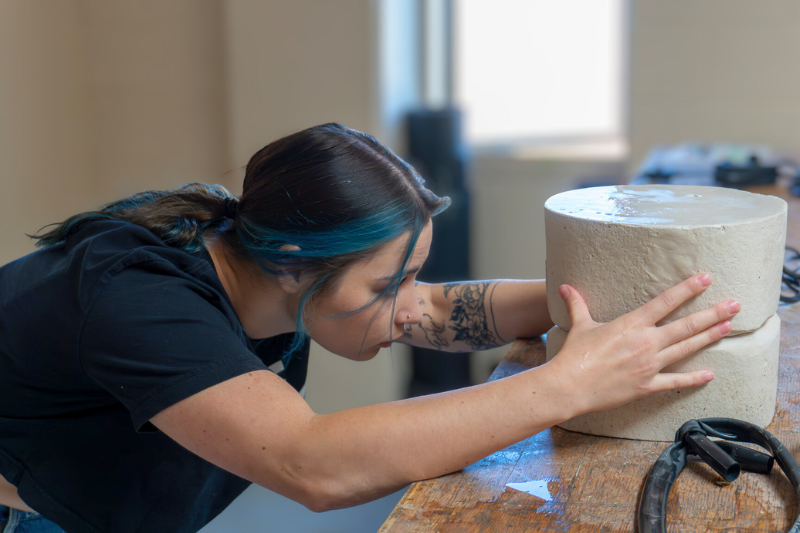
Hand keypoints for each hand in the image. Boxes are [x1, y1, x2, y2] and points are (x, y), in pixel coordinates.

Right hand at [544, 273, 738, 417]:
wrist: (570, 386)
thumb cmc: (574, 356)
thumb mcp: (579, 326)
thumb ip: (577, 304)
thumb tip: (565, 287)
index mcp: (631, 325)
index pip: (665, 302)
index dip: (687, 289)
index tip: (705, 279)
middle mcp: (646, 342)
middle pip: (686, 325)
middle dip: (713, 313)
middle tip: (734, 305)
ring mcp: (649, 365)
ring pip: (686, 348)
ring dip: (709, 337)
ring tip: (728, 327)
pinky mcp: (647, 385)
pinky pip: (676, 381)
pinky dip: (694, 378)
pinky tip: (710, 374)